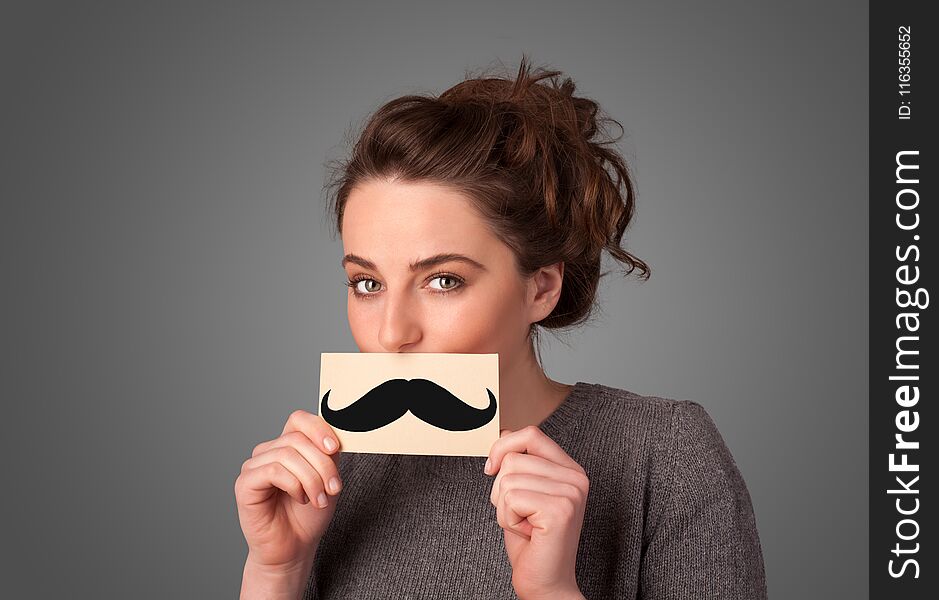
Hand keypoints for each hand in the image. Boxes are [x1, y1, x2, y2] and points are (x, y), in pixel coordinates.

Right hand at [234, 410, 343, 571]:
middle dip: (322, 464)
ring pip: (287, 455)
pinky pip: (273, 470)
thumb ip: (328, 454)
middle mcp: (268, 451)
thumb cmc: (308, 515)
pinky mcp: (245, 484)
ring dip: (311, 479)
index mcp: (287, 446)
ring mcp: (254, 466)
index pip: (298, 419)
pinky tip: (301, 499)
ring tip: (319, 499)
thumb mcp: (327, 478)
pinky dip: (294, 485)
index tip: (335, 449)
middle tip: (334, 488)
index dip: (318, 429)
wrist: (294, 548)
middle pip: (297, 439)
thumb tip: (335, 434)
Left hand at [485, 426, 588, 599]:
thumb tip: (504, 434)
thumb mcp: (522, 494)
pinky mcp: (560, 510)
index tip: (491, 469)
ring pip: (508, 479)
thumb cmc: (532, 543)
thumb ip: (520, 463)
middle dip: (502, 491)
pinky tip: (528, 534)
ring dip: (504, 508)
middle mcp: (576, 478)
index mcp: (570, 470)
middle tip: (522, 516)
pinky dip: (508, 520)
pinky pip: (511, 499)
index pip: (531, 434)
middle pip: (513, 458)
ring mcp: (571, 492)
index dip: (503, 447)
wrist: (546, 584)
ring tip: (526, 526)